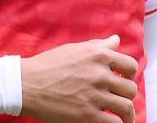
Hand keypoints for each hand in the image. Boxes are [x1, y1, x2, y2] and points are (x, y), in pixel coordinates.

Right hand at [20, 34, 138, 122]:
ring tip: (124, 118)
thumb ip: (99, 46)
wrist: (26, 85)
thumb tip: (116, 40)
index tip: (124, 80)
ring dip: (127, 114)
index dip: (129, 74)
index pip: (130, 65)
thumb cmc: (48, 65)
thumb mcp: (74, 49)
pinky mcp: (88, 116)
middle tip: (121, 99)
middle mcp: (100, 74)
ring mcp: (95, 96)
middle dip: (127, 95)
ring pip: (126, 107)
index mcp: (98, 55)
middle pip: (130, 88)